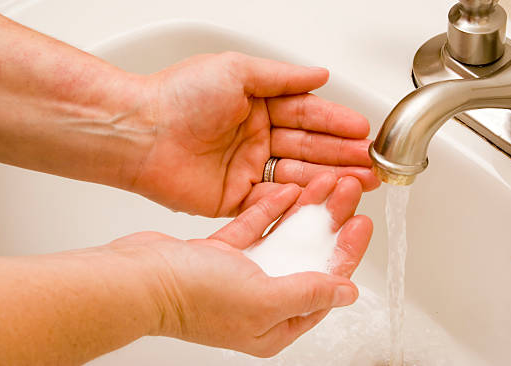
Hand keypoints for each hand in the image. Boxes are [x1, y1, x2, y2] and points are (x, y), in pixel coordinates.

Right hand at [111, 173, 372, 356]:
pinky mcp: (219, 252)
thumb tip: (347, 293)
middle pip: (307, 256)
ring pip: (283, 237)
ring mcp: (239, 274)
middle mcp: (260, 300)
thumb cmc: (194, 298)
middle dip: (330, 224)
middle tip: (348, 192)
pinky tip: (289, 189)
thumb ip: (308, 292)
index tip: (362, 222)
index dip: (346, 253)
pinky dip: (271, 208)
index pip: (325, 286)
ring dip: (305, 211)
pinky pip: (254, 226)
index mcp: (274, 324)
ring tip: (326, 182)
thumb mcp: (263, 299)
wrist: (137, 279)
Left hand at [131, 52, 378, 215]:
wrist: (139, 133)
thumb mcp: (238, 70)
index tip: (362, 129)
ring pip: (297, 175)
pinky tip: (325, 199)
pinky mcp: (234, 198)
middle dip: (341, 154)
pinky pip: (273, 200)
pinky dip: (299, 200)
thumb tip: (320, 75)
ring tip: (361, 182)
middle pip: (308, 148)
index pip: (306, 115)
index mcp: (257, 105)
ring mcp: (246, 169)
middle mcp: (255, 138)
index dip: (336, 122)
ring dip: (329, 178)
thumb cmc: (179, 96)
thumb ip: (283, 77)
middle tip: (371, 162)